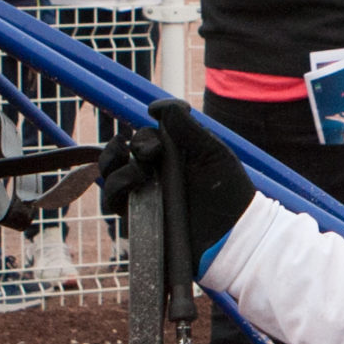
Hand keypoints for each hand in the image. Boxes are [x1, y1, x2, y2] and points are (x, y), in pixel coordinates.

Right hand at [97, 100, 257, 276]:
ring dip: (115, 166)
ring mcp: (144, 196)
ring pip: (111, 174)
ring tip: (138, 173)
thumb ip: (188, 130)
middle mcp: (154, 174)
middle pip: (121, 151)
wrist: (232, 237)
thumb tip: (158, 107)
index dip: (144, 133)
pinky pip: (112, 202)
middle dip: (125, 145)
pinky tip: (132, 186)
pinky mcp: (137, 219)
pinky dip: (114, 190)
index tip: (154, 126)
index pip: (145, 136)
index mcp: (172, 156)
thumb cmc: (230, 195)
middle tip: (148, 153)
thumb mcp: (214, 155)